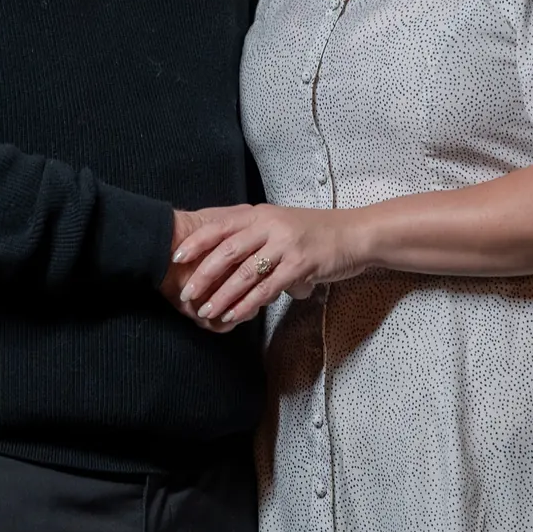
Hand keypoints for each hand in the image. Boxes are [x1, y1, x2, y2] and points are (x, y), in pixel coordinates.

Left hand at [174, 202, 368, 328]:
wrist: (356, 234)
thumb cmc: (317, 233)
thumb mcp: (282, 225)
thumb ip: (256, 237)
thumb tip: (227, 257)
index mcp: (261, 215)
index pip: (220, 226)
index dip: (196, 242)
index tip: (176, 258)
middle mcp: (270, 226)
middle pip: (227, 250)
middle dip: (203, 274)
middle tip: (186, 294)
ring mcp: (285, 244)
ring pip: (245, 273)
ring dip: (222, 295)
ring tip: (206, 312)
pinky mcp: (300, 264)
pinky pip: (267, 288)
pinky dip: (248, 304)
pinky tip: (235, 316)